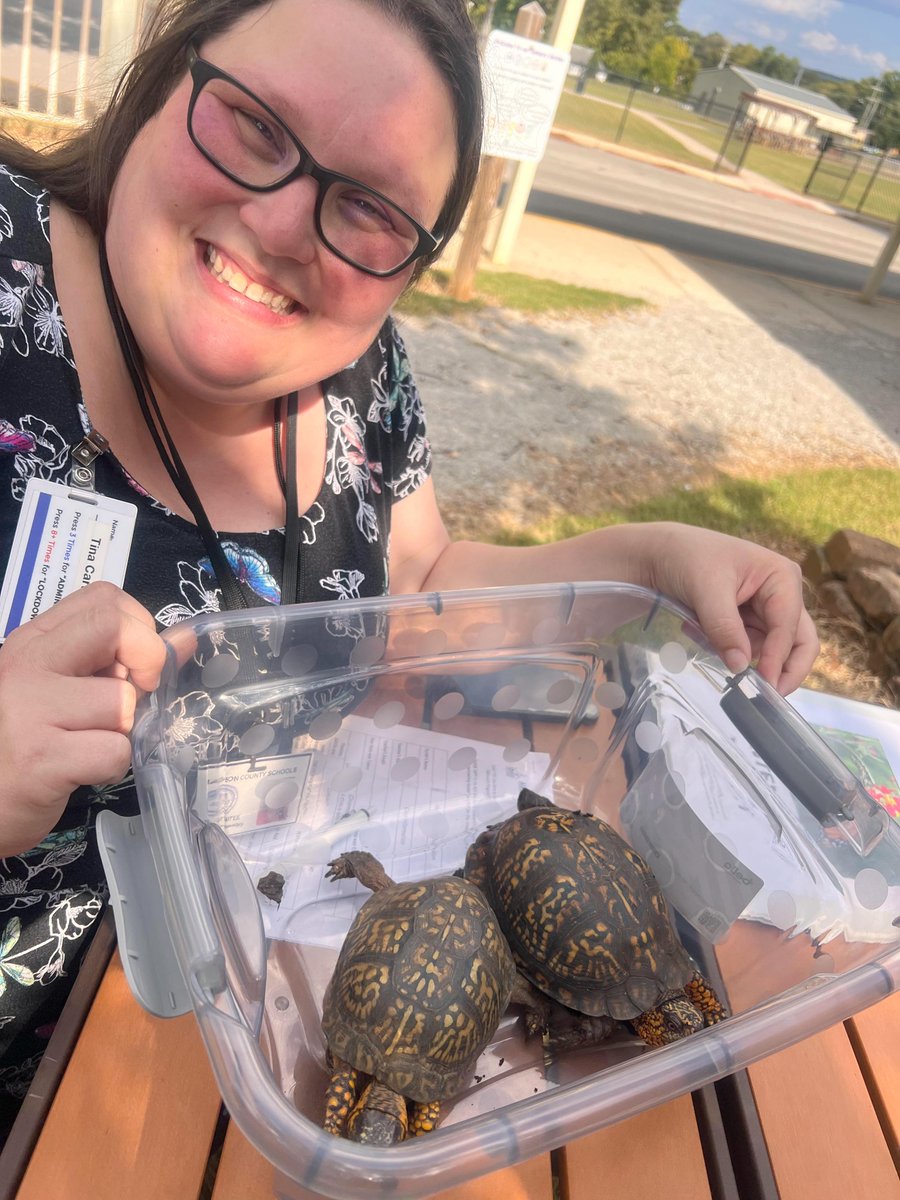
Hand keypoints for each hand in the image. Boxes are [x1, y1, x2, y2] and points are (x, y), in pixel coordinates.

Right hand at [0, 583, 165, 854]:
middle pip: (116, 628)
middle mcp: (27, 665)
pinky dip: (111, 767)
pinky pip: (115, 751)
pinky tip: (80, 771)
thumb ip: (115, 659)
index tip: (133, 663)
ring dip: (122, 730)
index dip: (137, 627)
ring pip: (123, 701)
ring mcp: (30, 710)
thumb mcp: (59, 687)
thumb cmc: (18, 743)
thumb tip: (183, 640)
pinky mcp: (41, 758)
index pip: (104, 599)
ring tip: (87, 743)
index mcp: (32, 642)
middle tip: (130, 698)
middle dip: (146, 662)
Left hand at [638, 523, 817, 693]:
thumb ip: (725, 628)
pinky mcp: (746, 621)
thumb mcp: (706, 590)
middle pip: (798, 642)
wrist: (659, 552)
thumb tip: (741, 667)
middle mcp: (781, 594)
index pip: (789, 627)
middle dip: (782, 669)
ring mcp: (764, 610)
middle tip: (765, 697)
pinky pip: (745, 647)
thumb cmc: (687, 558)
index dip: (778, 659)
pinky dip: (725, 648)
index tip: (764, 686)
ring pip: (769, 650)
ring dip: (740, 655)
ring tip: (699, 634)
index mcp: (782, 578)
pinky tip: (695, 628)